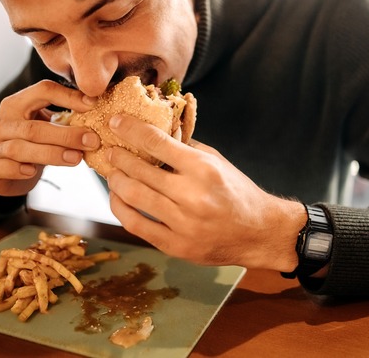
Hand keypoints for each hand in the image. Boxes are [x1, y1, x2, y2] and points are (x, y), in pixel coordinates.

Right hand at [0, 80, 99, 196]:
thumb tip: (100, 111)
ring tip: (76, 158)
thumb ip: (66, 120)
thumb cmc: (34, 145)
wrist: (4, 172)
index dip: (68, 96)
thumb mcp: (48, 127)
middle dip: (66, 134)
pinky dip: (16, 169)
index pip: (42, 91)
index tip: (93, 105)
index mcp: (17, 104)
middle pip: (34, 127)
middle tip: (92, 141)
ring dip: (50, 154)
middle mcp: (1, 122)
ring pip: (19, 148)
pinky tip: (32, 171)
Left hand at [105, 114, 306, 270]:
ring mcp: (183, 224)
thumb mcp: (217, 161)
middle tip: (109, 150)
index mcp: (203, 169)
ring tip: (111, 173)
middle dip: (118, 156)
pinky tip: (117, 197)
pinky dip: (121, 208)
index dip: (130, 129)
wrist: (258, 233)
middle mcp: (192, 195)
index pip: (156, 142)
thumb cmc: (237, 192)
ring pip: (133, 196)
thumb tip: (154, 133)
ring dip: (115, 181)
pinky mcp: (176, 246)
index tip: (116, 122)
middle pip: (139, 170)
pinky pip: (136, 225)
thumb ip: (186, 148)